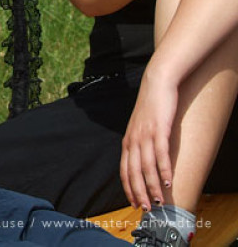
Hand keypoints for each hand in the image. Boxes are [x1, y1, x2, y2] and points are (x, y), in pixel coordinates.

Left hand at [120, 71, 176, 209]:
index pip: (124, 170)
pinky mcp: (159, 130)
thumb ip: (139, 143)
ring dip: (153, 186)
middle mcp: (133, 140)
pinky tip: (168, 181)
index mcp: (127, 141)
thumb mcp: (140, 128)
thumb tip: (143, 161)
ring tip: (159, 201)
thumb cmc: (150, 108)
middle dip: (139, 192)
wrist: (156, 84)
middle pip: (134, 172)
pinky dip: (163, 169)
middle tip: (146, 208)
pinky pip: (160, 154)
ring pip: (147, 166)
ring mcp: (145, 135)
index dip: (128, 187)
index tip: (134, 202)